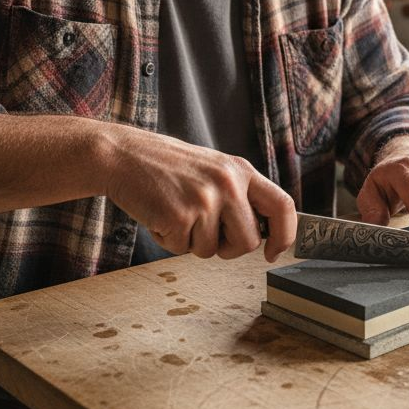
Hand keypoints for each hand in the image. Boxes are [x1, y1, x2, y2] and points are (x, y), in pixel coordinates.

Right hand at [102, 127, 296, 261]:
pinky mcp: (180, 216)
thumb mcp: (214, 170)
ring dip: (192, 242)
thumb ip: (239, 195)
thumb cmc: (168, 168)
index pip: (283, 206)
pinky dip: (169, 240)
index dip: (285, 235)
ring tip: (176, 213)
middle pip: (249, 241)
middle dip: (228, 248)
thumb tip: (263, 234)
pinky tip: (160, 215)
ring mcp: (205, 200)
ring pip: (213, 251)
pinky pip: (183, 250)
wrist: (123, 156)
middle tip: (204, 232)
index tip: (274, 252)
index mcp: (241, 170)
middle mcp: (228, 183)